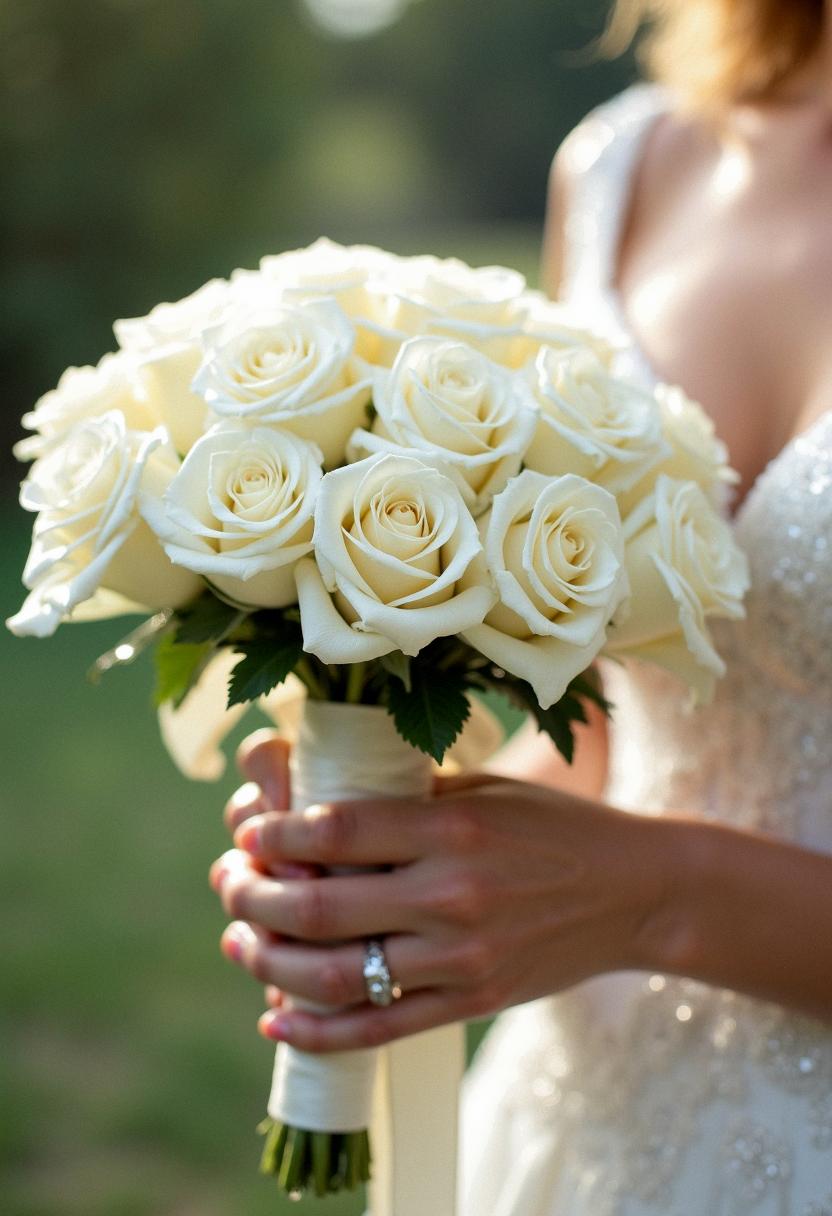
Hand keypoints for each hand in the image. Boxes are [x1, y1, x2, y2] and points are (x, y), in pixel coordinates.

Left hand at [211, 730, 672, 1052]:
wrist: (634, 892)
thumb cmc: (554, 826)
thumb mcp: (485, 790)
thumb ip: (405, 799)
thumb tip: (315, 806)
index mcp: (452, 825)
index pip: (335, 827)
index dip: (274, 833)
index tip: (249, 832)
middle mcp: (452, 892)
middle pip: (319, 904)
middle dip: (253, 895)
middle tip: (230, 883)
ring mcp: (461, 956)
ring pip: (336, 973)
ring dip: (268, 961)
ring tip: (238, 941)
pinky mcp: (471, 1001)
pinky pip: (378, 1028)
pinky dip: (316, 1031)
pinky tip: (275, 1017)